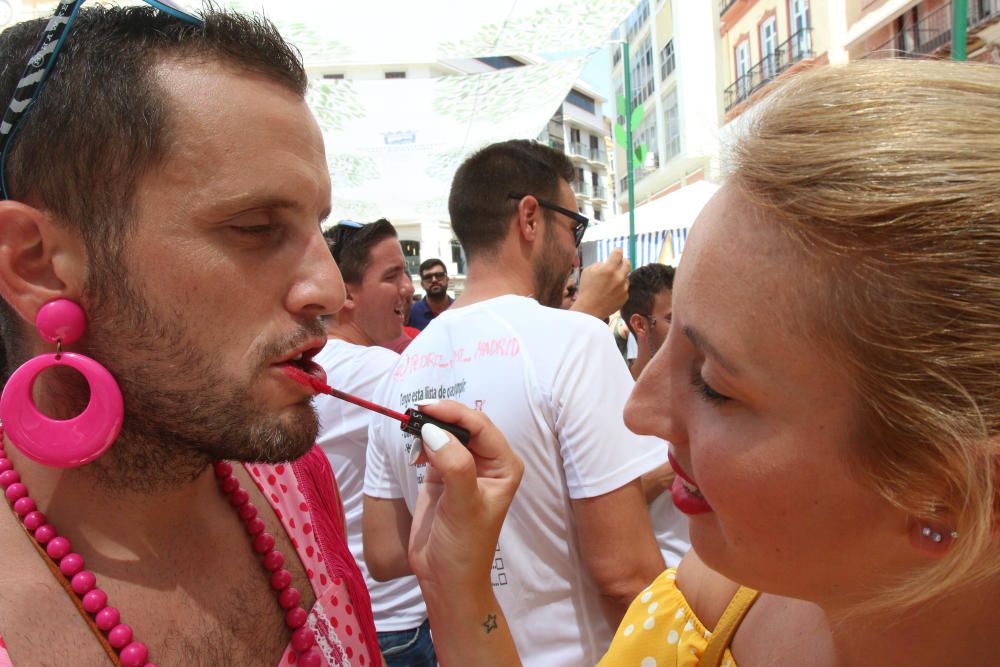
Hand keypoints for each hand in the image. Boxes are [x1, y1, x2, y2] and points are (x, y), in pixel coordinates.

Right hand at [408, 401, 523, 590]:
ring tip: (411, 429)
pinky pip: (432, 447)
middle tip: (414, 414)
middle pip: (464, 425)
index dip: (455, 413)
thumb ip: (454, 464)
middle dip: (441, 416)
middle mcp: (488, 462)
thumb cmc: (465, 546)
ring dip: (429, 427)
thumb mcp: (464, 505)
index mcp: (504, 465)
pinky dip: (421, 442)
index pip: (481, 427)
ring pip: (447, 433)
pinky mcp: (442, 474)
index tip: (427, 408)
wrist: (445, 578)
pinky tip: (414, 451)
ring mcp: (464, 467)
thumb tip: (434, 431)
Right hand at [571, 247, 630, 319]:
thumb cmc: (586, 290)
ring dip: (620, 277)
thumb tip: (606, 263)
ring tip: (609, 283)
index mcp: (608, 269)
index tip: (616, 251)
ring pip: (626, 276)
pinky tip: (610, 292)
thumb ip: (599, 264)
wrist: (589, 310)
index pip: (618, 253)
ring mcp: (623, 287)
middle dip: (623, 261)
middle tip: (618, 263)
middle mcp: (619, 277)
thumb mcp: (588, 272)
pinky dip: (619, 288)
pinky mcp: (625, 296)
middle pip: (627, 262)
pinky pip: (625, 288)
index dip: (617, 250)